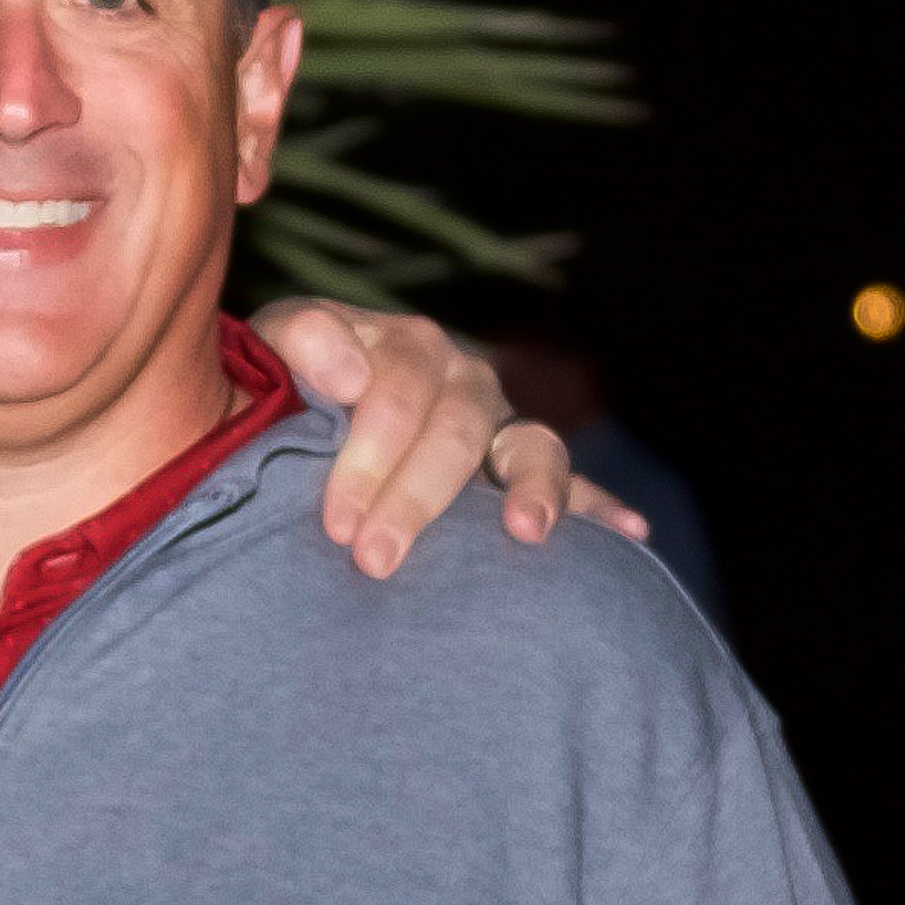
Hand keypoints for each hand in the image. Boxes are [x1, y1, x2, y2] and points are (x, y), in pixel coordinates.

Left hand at [249, 300, 648, 577]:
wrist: (296, 414)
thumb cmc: (283, 390)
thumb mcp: (273, 353)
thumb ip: (300, 343)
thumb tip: (348, 373)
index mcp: (406, 346)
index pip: (397, 393)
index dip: (368, 456)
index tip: (337, 521)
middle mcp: (464, 378)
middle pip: (457, 431)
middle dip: (417, 498)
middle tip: (375, 560)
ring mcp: (502, 424)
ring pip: (532, 446)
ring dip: (533, 488)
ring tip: (526, 532)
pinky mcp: (523, 472)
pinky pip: (576, 486)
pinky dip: (602, 509)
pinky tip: (632, 534)